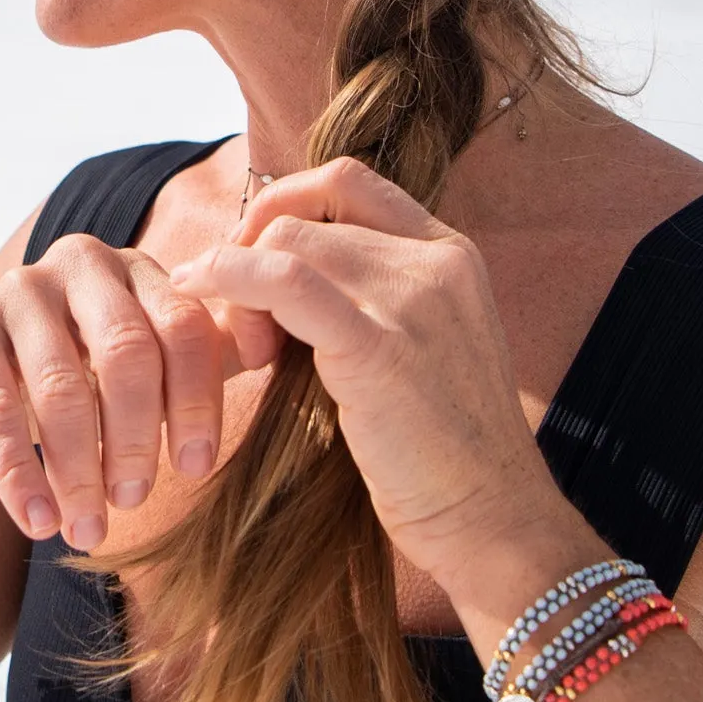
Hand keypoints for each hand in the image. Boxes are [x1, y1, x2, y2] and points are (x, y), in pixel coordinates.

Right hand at [0, 234, 268, 550]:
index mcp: (139, 270)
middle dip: (137, 436)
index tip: (196, 468)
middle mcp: (80, 263)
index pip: (184, 327)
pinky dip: (20, 471)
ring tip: (90, 528)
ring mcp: (16, 289)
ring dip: (80, 468)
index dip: (196, 400)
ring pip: (60, 384)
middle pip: (127, 351)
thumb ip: (206, 356)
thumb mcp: (147, 367)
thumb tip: (280, 347)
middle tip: (137, 500)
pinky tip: (39, 521)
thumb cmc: (84, 380)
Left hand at [168, 159, 582, 602]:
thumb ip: (370, 300)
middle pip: (308, 215)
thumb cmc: (444, 452)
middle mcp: (437, 261)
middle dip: (251, 256)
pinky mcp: (379, 346)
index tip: (251, 259)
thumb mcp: (421, 348)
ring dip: (238, 284)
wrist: (493, 519)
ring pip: (287, 241)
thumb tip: (273, 278)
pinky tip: (209, 309)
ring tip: (245, 352)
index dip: (284, 207)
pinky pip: (282, 280)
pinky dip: (231, 281)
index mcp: (450, 253)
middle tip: (243, 332)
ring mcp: (414, 298)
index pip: (347, 182)